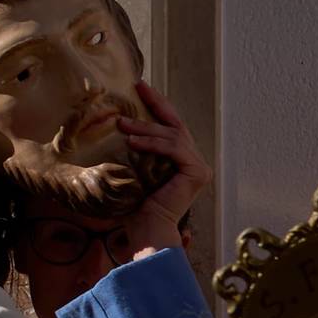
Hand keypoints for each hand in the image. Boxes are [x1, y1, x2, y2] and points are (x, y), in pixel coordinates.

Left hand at [117, 81, 210, 256]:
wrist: (146, 229)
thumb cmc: (136, 205)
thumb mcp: (134, 167)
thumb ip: (136, 148)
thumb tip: (118, 121)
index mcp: (182, 161)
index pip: (171, 127)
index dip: (158, 105)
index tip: (140, 88)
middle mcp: (195, 162)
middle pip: (176, 125)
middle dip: (156, 104)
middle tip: (138, 88)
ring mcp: (199, 167)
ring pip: (173, 135)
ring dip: (146, 127)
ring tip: (123, 124)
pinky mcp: (197, 172)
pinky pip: (174, 148)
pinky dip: (153, 143)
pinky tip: (132, 141)